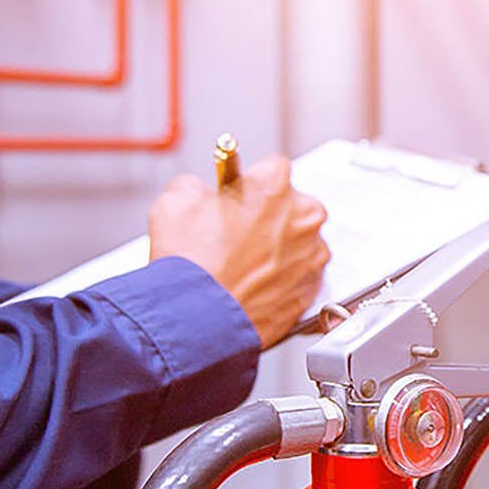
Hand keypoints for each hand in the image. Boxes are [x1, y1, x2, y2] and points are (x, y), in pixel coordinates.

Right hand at [149, 154, 329, 347]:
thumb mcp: (176, 200)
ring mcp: (311, 257)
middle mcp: (303, 218)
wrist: (199, 320)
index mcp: (276, 186)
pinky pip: (299, 275)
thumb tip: (203, 192)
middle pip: (291, 206)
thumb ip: (198, 185)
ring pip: (298, 242)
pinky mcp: (310, 290)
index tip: (239, 195)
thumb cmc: (191, 264)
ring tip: (243, 263)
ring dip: (278, 248)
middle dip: (268, 215)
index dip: (250, 183)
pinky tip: (253, 284)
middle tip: (238, 232)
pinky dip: (282, 278)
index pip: (271, 168)